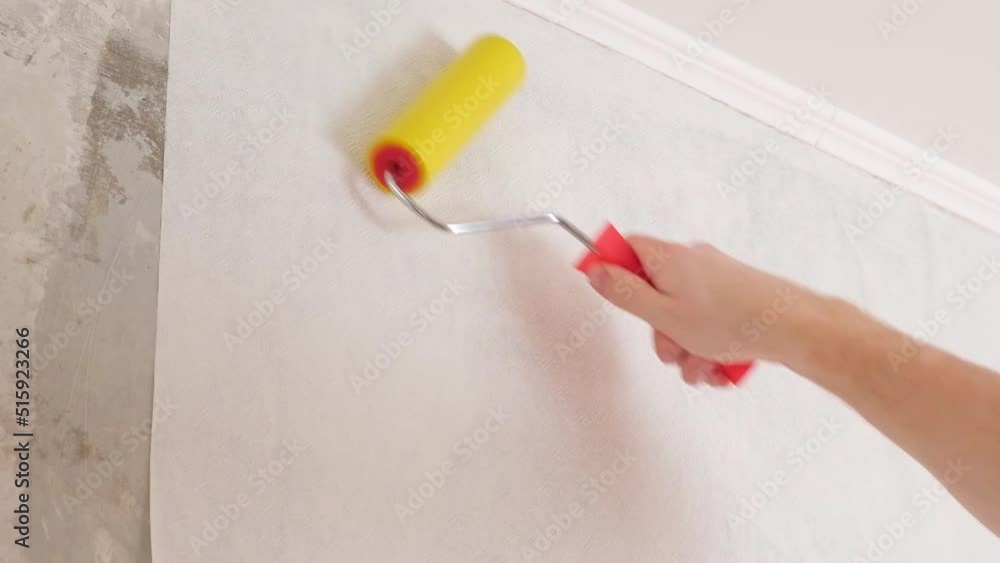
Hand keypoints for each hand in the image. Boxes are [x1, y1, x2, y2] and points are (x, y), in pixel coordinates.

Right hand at [584, 236, 808, 384]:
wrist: (792, 328)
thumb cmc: (730, 321)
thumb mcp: (662, 314)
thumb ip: (625, 293)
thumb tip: (596, 271)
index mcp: (669, 258)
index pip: (627, 248)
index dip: (614, 269)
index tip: (611, 293)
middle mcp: (693, 262)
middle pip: (655, 291)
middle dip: (659, 330)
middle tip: (672, 351)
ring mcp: (717, 279)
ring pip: (682, 314)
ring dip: (685, 347)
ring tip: (701, 367)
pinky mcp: (736, 297)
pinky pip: (708, 321)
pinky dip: (707, 346)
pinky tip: (718, 367)